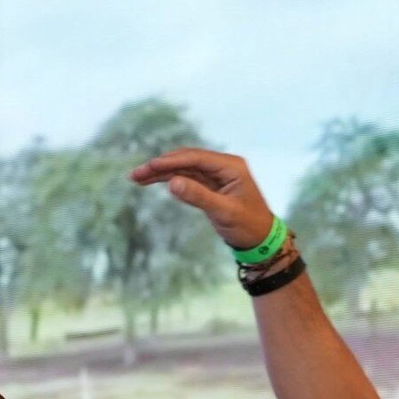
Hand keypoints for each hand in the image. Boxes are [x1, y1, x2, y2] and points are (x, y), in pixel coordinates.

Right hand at [129, 148, 276, 251]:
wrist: (261, 240)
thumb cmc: (249, 226)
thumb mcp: (224, 213)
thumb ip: (199, 197)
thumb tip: (172, 183)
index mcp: (231, 166)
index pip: (196, 158)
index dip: (171, 161)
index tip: (150, 166)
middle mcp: (223, 166)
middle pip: (186, 160)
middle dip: (161, 165)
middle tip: (136, 174)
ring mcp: (216, 175)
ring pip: (184, 168)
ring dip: (161, 172)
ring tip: (137, 178)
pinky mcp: (211, 185)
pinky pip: (187, 178)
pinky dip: (170, 180)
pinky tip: (153, 181)